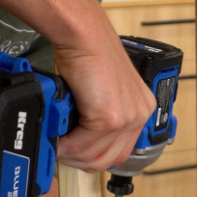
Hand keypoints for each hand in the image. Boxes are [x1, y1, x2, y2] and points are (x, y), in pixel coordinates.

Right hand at [53, 31, 155, 172]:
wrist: (83, 36)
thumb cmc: (87, 54)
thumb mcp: (99, 91)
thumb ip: (96, 117)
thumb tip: (77, 140)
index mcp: (141, 109)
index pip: (120, 151)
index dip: (93, 156)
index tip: (74, 153)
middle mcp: (139, 114)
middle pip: (108, 159)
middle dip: (79, 160)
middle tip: (60, 151)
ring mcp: (127, 118)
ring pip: (95, 157)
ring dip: (71, 154)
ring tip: (55, 142)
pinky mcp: (110, 119)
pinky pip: (83, 145)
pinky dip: (66, 145)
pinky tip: (57, 136)